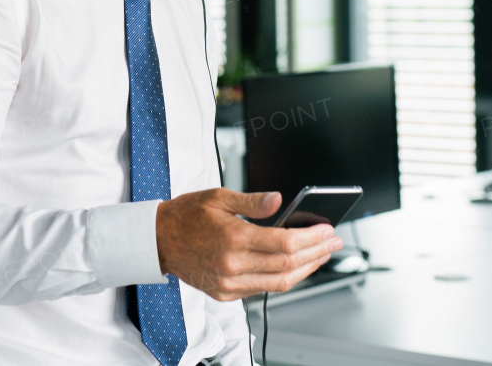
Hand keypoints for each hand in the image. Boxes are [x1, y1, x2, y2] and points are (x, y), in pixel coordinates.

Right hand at [155, 188, 342, 300]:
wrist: (157, 240)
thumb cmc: (186, 215)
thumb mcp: (219, 197)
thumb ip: (253, 202)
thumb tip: (280, 200)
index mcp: (232, 238)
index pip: (284, 243)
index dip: (311, 238)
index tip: (327, 230)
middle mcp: (232, 264)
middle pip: (288, 265)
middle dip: (317, 253)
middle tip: (333, 242)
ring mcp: (229, 283)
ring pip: (279, 283)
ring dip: (306, 269)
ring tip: (321, 255)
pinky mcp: (226, 293)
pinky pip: (263, 289)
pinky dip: (284, 278)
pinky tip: (295, 266)